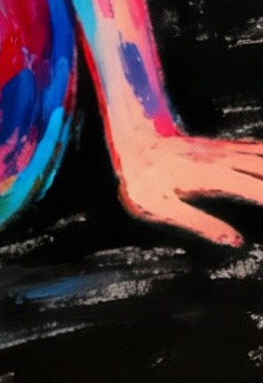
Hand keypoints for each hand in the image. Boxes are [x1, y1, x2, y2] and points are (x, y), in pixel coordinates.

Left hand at [115, 127, 262, 246]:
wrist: (133, 141)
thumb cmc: (144, 180)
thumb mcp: (161, 206)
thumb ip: (199, 222)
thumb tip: (236, 242)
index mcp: (211, 175)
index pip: (255, 188)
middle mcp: (224, 160)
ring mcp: (226, 152)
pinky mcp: (226, 150)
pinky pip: (258, 151)